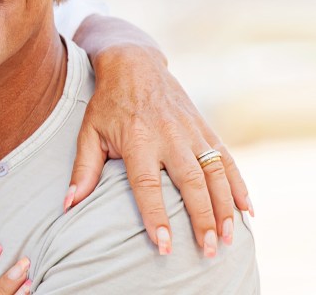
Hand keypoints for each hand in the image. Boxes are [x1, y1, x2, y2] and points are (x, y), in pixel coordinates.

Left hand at [69, 43, 252, 258]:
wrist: (135, 64)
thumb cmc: (108, 104)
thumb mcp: (89, 132)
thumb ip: (84, 170)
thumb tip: (68, 204)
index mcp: (138, 140)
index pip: (148, 185)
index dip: (156, 216)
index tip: (164, 246)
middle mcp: (170, 137)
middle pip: (191, 183)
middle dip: (201, 219)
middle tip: (206, 250)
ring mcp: (192, 132)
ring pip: (215, 174)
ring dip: (225, 208)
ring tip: (227, 238)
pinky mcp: (206, 129)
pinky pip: (227, 160)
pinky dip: (239, 186)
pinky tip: (246, 210)